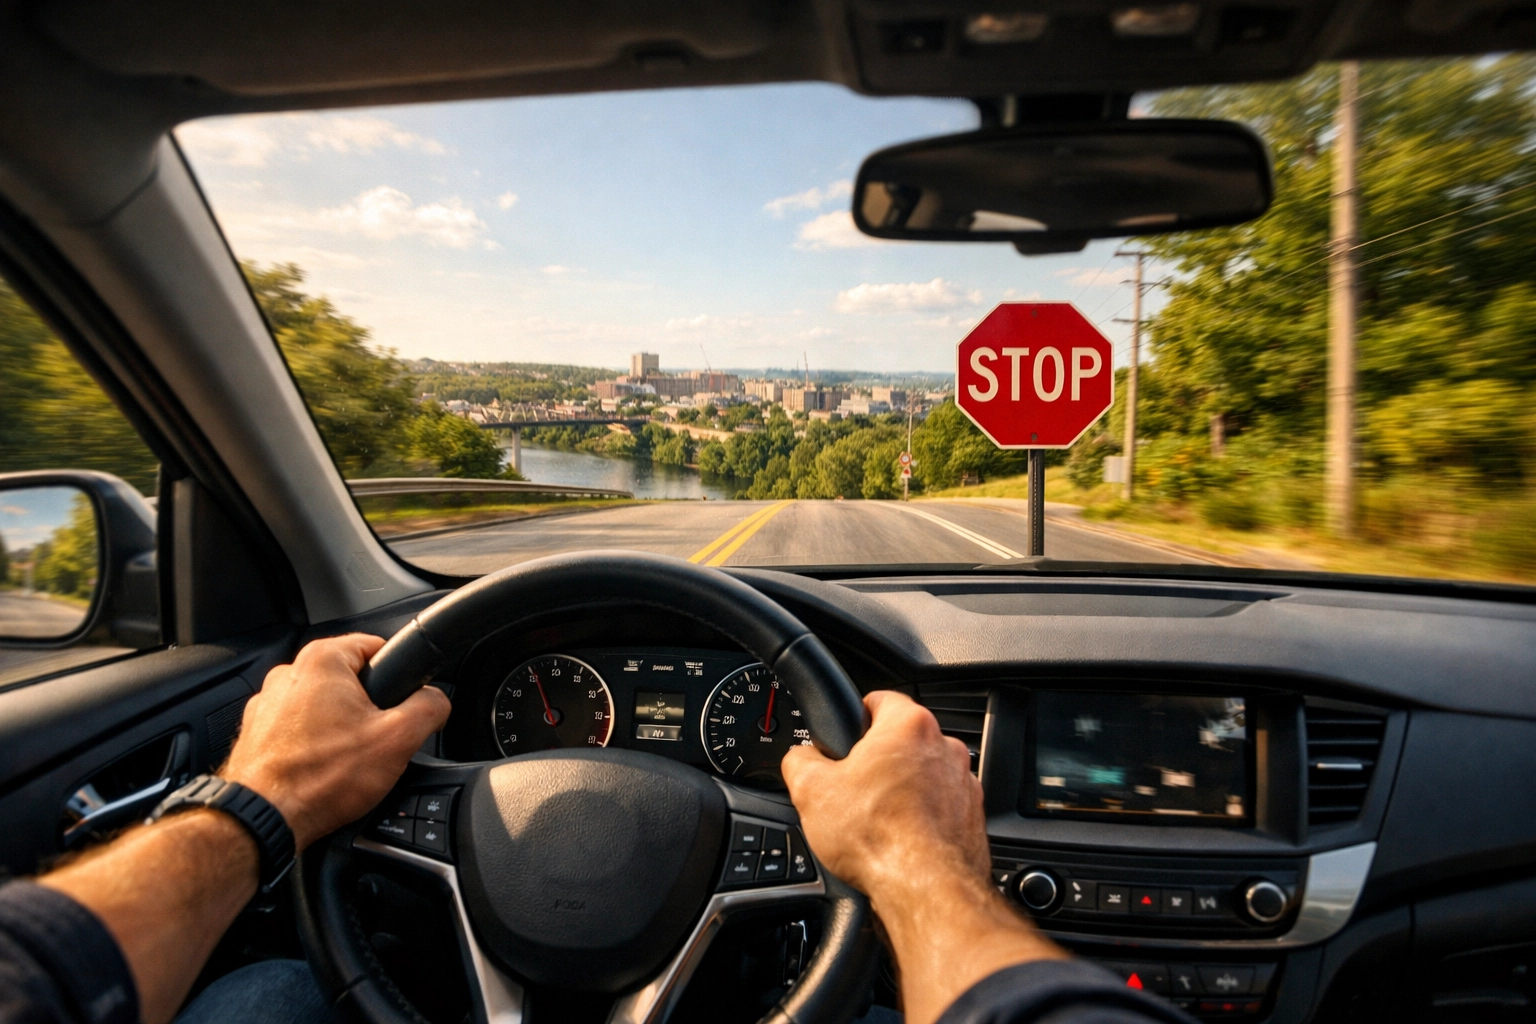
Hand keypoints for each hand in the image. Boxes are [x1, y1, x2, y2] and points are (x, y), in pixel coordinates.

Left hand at [222, 633, 450, 849]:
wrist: (264, 820)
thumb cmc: (319, 779)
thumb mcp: (398, 740)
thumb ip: (429, 708)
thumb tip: (437, 701)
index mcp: (322, 660)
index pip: (376, 646)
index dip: (399, 676)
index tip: (402, 704)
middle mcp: (288, 674)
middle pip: (349, 680)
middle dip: (368, 708)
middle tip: (377, 741)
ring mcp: (266, 704)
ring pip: (322, 706)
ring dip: (338, 728)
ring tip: (347, 762)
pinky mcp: (256, 733)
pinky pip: (298, 729)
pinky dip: (312, 745)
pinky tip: (322, 771)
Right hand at [782, 690, 986, 900]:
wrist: (925, 888)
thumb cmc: (879, 837)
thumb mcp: (811, 791)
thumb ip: (799, 761)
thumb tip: (799, 759)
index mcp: (909, 725)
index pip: (879, 699)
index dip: (854, 715)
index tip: (845, 735)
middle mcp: (945, 747)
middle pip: (902, 740)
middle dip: (878, 759)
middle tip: (852, 786)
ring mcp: (964, 783)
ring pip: (924, 774)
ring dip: (903, 789)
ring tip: (876, 818)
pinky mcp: (974, 817)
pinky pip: (942, 806)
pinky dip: (923, 817)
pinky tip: (900, 839)